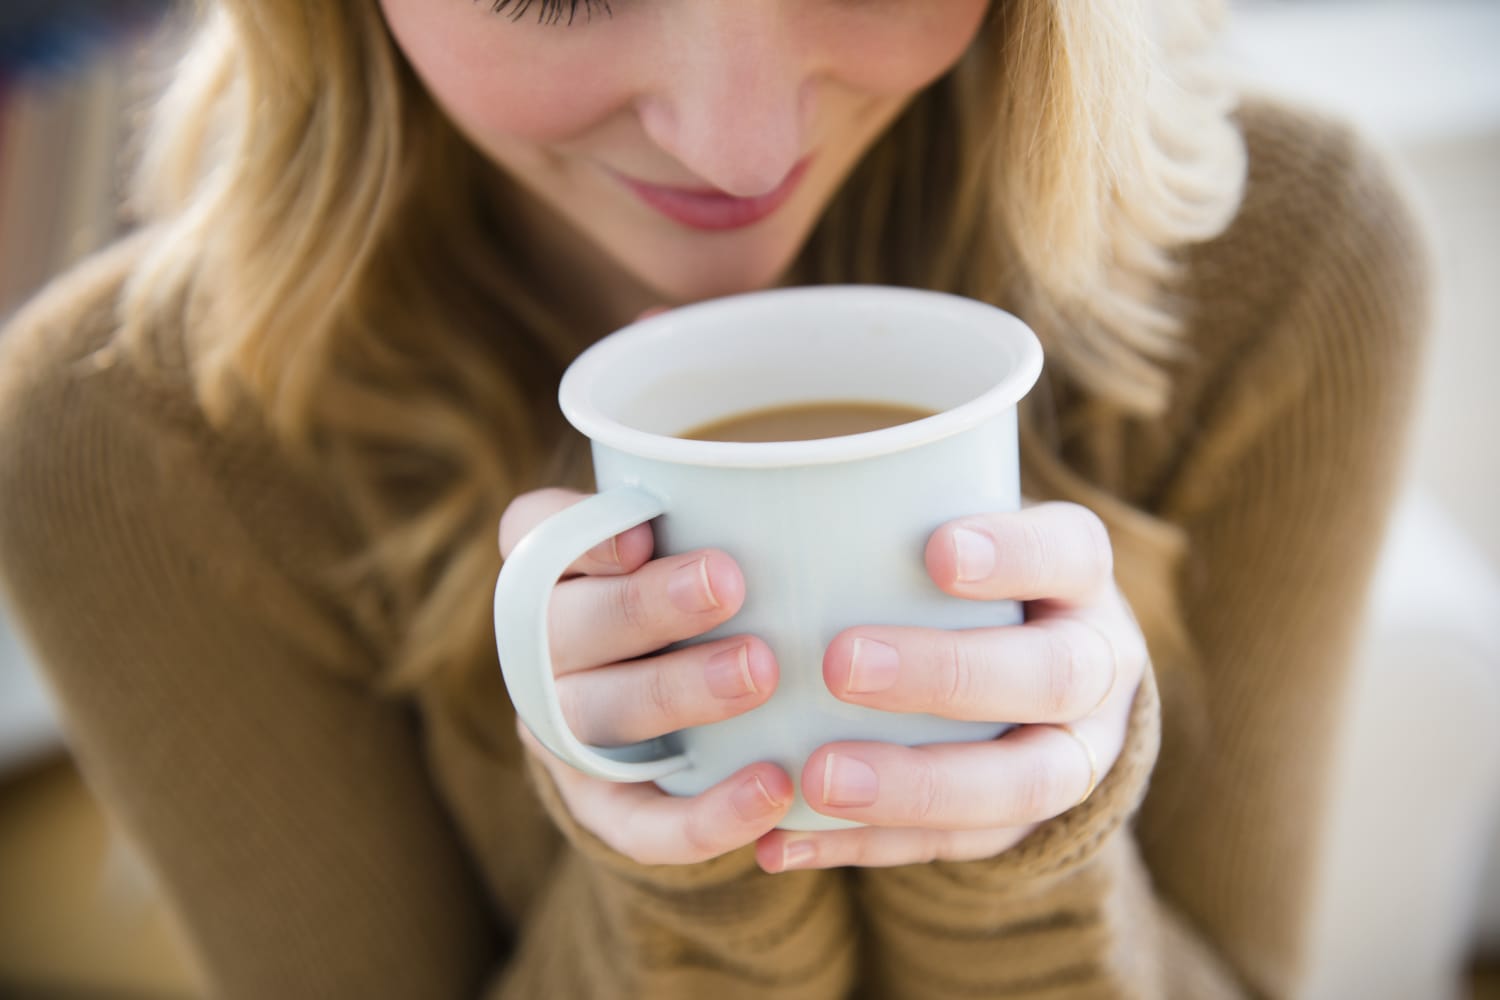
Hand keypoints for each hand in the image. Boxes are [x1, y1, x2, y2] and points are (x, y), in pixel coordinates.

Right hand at [499, 488, 793, 863]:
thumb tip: (815, 490)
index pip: (535, 533)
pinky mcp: (599, 805)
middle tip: (730, 583)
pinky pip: (636, 824)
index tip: (645, 531)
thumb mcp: (701, 542)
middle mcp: (542, 648)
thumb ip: (724, 511)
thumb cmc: (705, 598)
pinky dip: (702, 816)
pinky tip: (773, 790)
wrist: (678, 716)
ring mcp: (563, 731)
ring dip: (676, 693)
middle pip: (569, 625)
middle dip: (647, 606)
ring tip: (761, 672)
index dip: (581, 534)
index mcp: (554, 567)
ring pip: (596, 716)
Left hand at [754, 501, 1147, 871]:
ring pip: (1020, 784)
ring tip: (818, 778)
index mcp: (1079, 577)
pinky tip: (786, 840)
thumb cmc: (966, 580)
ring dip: (915, 784)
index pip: (1069, 553)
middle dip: (947, 673)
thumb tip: (760, 488)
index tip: (937, 550)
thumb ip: (896, 509)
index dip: (1014, 554)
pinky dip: (866, 847)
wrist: (1041, 678)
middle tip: (841, 663)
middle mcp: (1096, 667)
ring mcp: (1074, 755)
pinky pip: (956, 847)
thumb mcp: (961, 526)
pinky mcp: (1025, 826)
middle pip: (1050, 675)